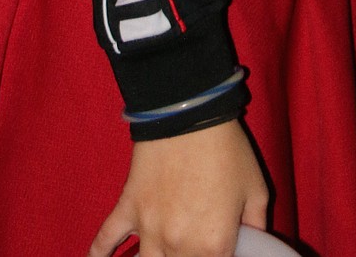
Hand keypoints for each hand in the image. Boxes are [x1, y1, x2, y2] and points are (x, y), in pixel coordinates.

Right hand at [88, 118, 267, 256]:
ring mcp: (148, 229)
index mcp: (213, 245)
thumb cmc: (228, 150)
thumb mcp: (256, 189)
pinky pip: (106, 239)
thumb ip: (256, 224)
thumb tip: (253, 241)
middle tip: (192, 242)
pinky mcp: (127, 208)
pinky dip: (98, 254)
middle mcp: (177, 245)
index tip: (218, 249)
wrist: (191, 113)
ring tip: (156, 254)